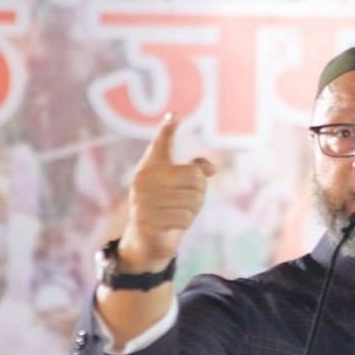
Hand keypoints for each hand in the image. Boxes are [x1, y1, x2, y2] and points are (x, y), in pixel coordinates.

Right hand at [116, 113, 217, 271]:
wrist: (146, 240)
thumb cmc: (167, 206)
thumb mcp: (181, 188)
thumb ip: (195, 173)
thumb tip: (212, 168)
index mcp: (151, 166)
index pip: (161, 143)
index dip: (168, 128)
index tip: (175, 114)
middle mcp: (143, 179)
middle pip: (194, 176)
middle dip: (200, 191)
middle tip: (187, 201)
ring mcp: (142, 199)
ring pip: (193, 198)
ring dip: (194, 209)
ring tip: (179, 212)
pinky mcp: (147, 220)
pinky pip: (185, 217)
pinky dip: (187, 222)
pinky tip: (175, 224)